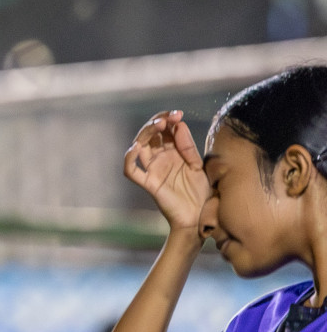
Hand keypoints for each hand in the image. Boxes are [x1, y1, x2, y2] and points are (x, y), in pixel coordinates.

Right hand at [124, 111, 209, 236]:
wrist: (201, 218)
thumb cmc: (201, 193)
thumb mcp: (198, 166)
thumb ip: (188, 147)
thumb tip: (179, 125)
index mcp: (173, 152)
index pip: (165, 130)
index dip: (168, 119)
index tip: (178, 113)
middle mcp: (160, 158)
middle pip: (151, 134)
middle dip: (157, 122)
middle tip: (168, 117)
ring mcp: (153, 170)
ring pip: (140, 146)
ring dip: (145, 133)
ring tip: (157, 125)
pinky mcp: (148, 183)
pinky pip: (132, 171)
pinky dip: (129, 159)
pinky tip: (135, 148)